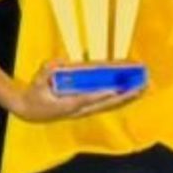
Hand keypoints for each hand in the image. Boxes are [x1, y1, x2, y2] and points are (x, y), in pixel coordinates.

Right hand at [8, 62, 142, 124]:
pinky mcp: (87, 108)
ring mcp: (85, 110)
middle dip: (125, 96)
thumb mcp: (36, 82)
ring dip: (127, 97)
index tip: (114, 90)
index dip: (100, 95)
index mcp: (68, 105)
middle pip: (106, 104)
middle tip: (141, 87)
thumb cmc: (34, 96)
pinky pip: (107, 103)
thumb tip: (59, 61)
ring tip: (143, 88)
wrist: (29, 111)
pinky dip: (120, 98)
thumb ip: (47, 71)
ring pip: (110, 105)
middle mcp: (80, 110)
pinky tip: (131, 92)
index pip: (86, 99)